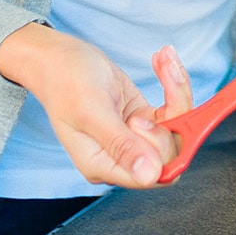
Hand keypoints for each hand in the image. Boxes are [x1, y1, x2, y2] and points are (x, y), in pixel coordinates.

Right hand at [0, 24, 195, 188]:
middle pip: (171, 151)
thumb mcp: (91, 112)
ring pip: (178, 128)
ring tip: (164, 60)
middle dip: (175, 112)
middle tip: (161, 79)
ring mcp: (134, 138)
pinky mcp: (144, 118)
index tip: (147, 117)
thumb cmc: (65, 82)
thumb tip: (148, 176)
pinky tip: (163, 61)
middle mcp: (120, 157)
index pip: (150, 175)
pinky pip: (173, 110)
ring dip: (178, 90)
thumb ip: (119, 144)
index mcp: (101, 165)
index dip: (161, 147)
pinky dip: (174, 84)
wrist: (57, 58)